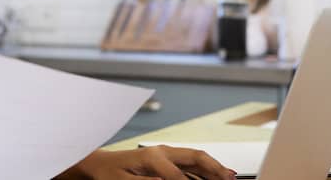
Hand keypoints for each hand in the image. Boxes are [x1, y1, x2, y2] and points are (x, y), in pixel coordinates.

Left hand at [60, 146, 236, 179]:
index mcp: (153, 158)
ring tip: (229, 177)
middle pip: (196, 157)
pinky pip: (190, 163)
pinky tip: (213, 177)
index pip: (180, 176)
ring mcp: (165, 153)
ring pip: (196, 158)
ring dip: (214, 167)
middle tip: (231, 178)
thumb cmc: (109, 173)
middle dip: (215, 168)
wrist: (99, 163)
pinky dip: (204, 169)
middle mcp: (162, 152)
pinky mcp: (166, 158)